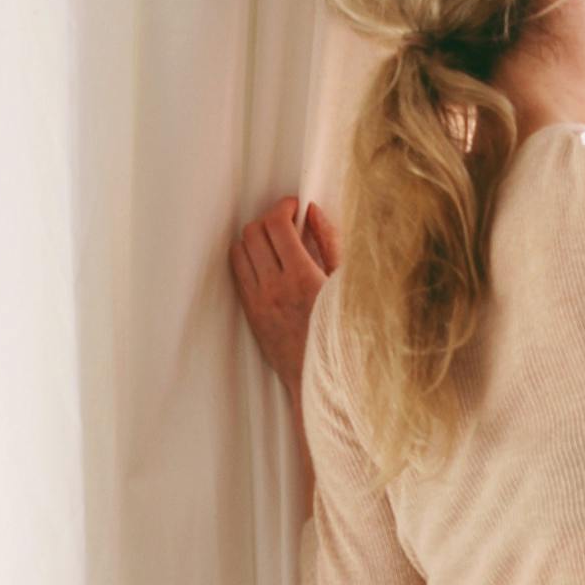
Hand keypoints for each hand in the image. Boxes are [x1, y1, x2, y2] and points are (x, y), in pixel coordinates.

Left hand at [229, 194, 340, 396]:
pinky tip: (264, 259)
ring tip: (275, 239)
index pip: (277, 225)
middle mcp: (274, 287)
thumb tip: (314, 212)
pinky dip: (246, 257)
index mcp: (303, 277)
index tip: (296, 206)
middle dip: (270, 218)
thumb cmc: (344, 333)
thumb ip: (330, 244)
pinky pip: (237, 271)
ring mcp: (258, 301)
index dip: (285, 207)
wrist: (324, 378)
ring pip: (240, 249)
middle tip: (288, 220)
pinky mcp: (250, 313)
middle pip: (254, 232)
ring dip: (256, 236)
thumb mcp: (347, 286)